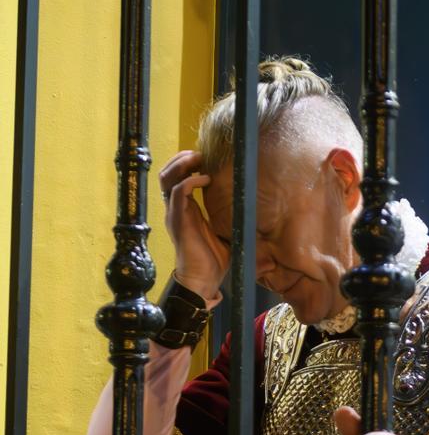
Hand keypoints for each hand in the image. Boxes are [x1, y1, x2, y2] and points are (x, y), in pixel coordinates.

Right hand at [158, 150, 225, 298]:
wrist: (203, 280)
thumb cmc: (215, 259)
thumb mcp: (226, 231)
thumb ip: (231, 217)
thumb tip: (256, 208)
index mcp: (184, 210)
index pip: (176, 178)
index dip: (186, 164)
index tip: (204, 158)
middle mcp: (175, 209)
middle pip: (167, 173)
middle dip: (181, 159)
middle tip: (199, 154)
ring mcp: (174, 213)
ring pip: (167, 178)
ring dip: (182, 164)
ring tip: (199, 159)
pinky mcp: (178, 220)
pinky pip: (178, 192)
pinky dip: (191, 181)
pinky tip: (206, 179)